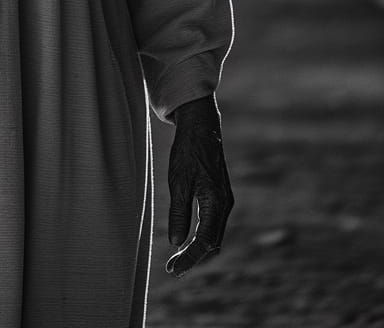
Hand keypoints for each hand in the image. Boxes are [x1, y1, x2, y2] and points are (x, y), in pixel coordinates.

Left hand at [165, 94, 233, 277]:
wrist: (201, 127)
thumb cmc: (188, 151)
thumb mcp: (178, 181)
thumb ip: (179, 213)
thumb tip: (177, 243)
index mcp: (216, 203)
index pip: (205, 243)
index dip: (189, 259)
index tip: (173, 270)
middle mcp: (225, 205)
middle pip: (213, 244)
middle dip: (194, 259)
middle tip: (172, 269)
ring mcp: (225, 201)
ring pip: (215, 236)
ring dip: (198, 251)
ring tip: (178, 260)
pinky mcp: (220, 197)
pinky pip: (214, 225)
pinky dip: (202, 238)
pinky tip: (188, 240)